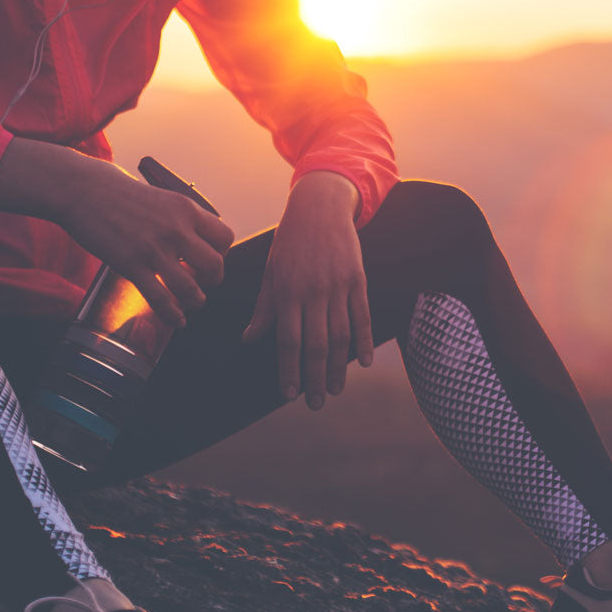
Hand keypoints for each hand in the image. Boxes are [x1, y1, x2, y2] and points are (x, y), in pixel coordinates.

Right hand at [0, 138, 232, 327]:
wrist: (82, 190)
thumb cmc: (116, 191)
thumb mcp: (158, 195)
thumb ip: (176, 216)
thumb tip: (188, 235)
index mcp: (185, 208)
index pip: (224, 238)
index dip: (221, 254)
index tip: (208, 260)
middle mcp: (175, 229)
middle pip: (215, 265)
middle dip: (213, 280)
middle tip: (203, 283)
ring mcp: (154, 248)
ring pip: (191, 289)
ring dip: (194, 301)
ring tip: (190, 303)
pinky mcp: (131, 265)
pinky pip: (161, 299)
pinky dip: (172, 315)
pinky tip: (176, 320)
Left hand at [241, 171, 372, 408]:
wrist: (320, 207)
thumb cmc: (290, 242)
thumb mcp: (271, 271)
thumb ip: (264, 308)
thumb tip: (248, 340)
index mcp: (287, 291)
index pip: (287, 340)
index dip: (288, 369)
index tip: (288, 394)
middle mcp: (313, 291)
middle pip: (315, 344)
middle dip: (314, 377)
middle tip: (314, 404)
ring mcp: (338, 286)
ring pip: (340, 335)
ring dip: (338, 367)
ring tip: (335, 390)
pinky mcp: (358, 279)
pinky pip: (362, 315)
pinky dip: (364, 340)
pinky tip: (362, 362)